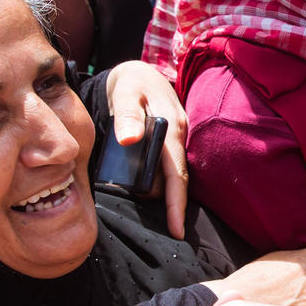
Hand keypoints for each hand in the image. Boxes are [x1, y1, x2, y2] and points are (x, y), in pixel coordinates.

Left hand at [104, 60, 190, 235]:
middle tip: (146, 216)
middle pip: (175, 181)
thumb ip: (127, 114)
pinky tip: (140, 188)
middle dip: (166, 204)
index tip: (177, 230)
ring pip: (170, 177)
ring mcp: (176, 143)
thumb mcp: (126, 93)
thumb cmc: (132, 84)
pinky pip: (166, 170)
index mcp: (172, 130)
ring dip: (156, 191)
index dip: (177, 204)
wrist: (140, 74)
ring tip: (136, 199)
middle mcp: (179, 139)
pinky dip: (155, 181)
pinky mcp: (170, 146)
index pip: (177, 174)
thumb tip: (129, 140)